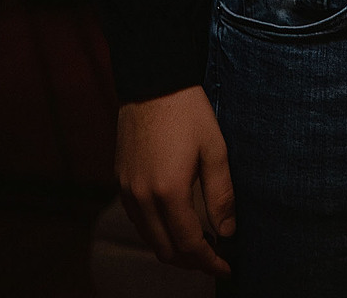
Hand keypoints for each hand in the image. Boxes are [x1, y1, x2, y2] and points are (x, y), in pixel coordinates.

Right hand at [116, 84, 234, 276]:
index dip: (209, 261)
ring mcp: (126, 190)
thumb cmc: (188, 111)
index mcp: (168, 192)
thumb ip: (221, 195)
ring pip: (149, 238)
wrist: (153, 80)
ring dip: (172, 248)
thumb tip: (227, 232)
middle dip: (191, 261)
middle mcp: (141, 198)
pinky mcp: (119, 180)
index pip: (189, 244)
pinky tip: (174, 222)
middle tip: (214, 258)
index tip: (226, 266)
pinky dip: (156, 230)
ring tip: (198, 243)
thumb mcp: (215, 149)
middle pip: (165, 250)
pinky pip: (138, 220)